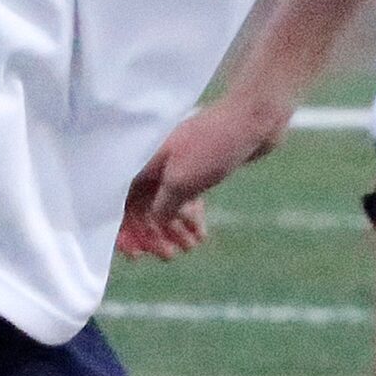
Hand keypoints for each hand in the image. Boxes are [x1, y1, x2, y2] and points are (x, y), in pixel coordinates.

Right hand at [114, 92, 293, 260]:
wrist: (252, 119)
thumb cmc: (212, 146)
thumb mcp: (181, 182)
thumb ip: (160, 206)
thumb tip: (152, 222)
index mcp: (143, 159)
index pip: (122, 199)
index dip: (125, 229)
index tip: (135, 255)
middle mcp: (155, 160)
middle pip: (144, 204)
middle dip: (154, 233)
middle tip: (168, 256)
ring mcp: (178, 162)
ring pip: (168, 201)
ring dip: (175, 228)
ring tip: (189, 249)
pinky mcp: (198, 166)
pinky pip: (187, 196)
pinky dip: (191, 216)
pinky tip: (201, 236)